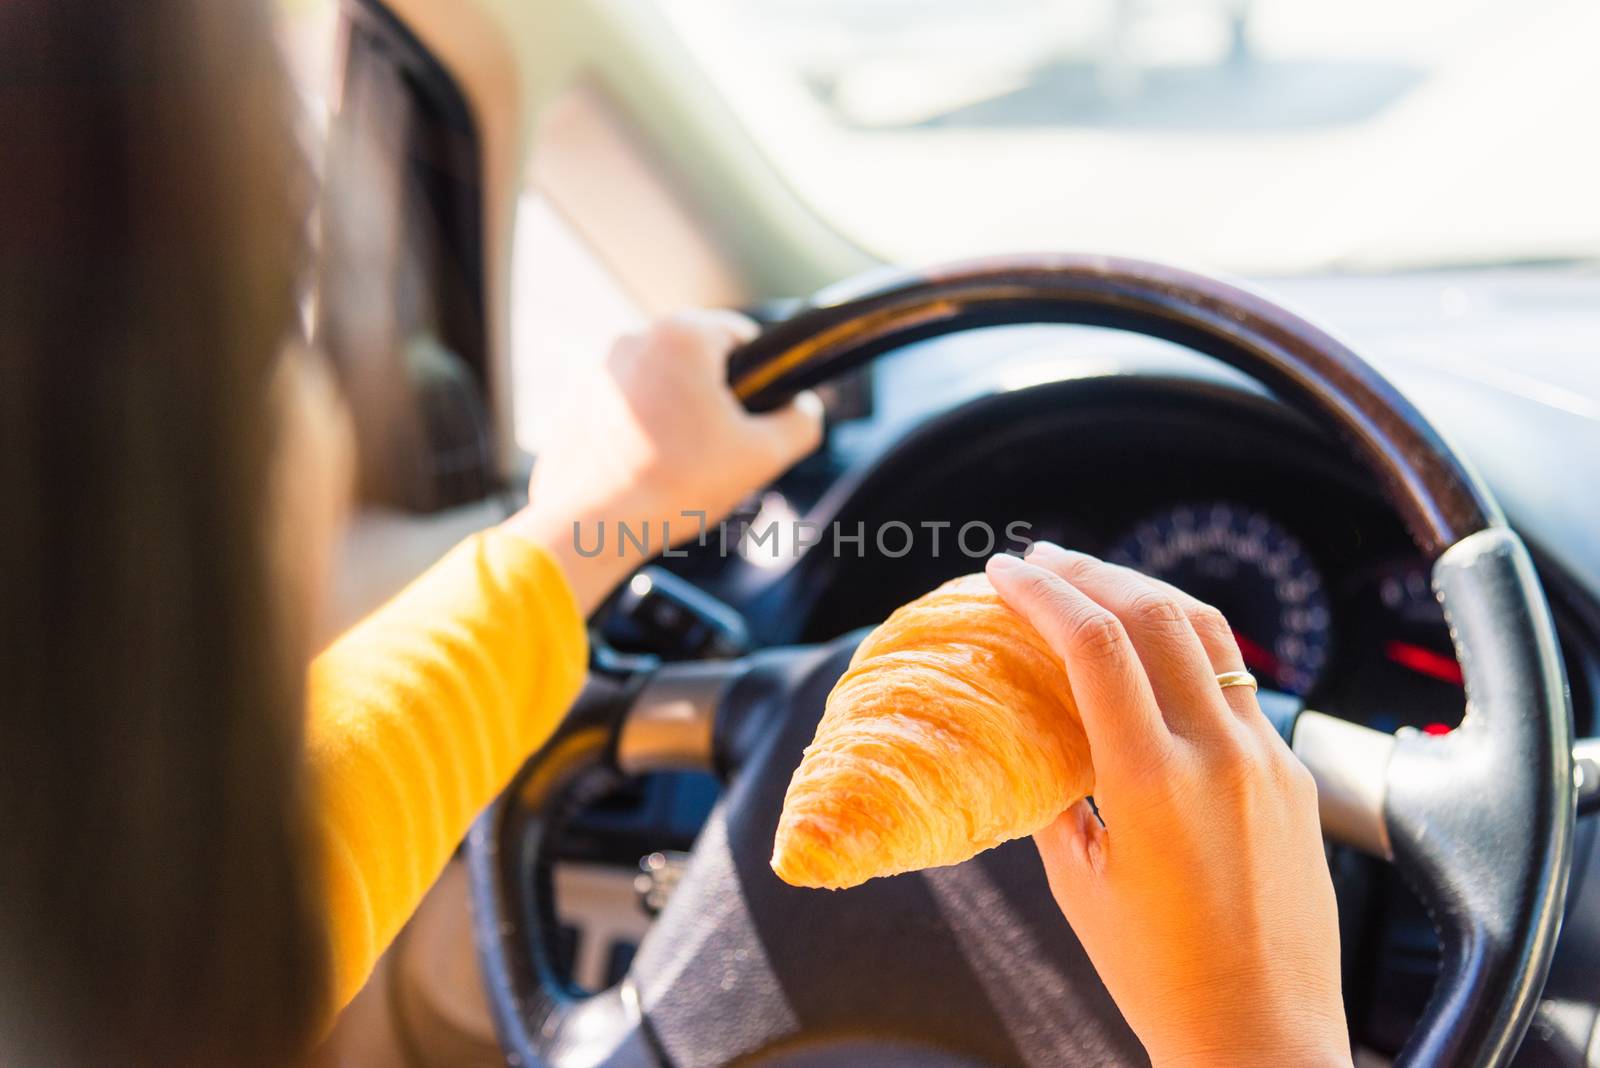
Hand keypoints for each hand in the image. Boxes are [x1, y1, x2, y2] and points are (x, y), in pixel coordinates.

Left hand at [506, 310, 822, 612]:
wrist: (595, 524)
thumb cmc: (678, 484)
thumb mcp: (763, 456)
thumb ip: (800, 421)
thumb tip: (804, 408)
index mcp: (682, 337)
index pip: (740, 335)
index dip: (758, 376)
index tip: (751, 415)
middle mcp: (632, 338)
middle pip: (694, 358)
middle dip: (710, 395)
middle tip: (715, 447)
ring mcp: (594, 368)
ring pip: (655, 380)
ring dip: (671, 409)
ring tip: (675, 460)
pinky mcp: (571, 398)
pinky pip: (619, 403)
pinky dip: (635, 426)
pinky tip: (642, 464)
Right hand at [984, 544, 1349, 1067]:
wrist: (1261, 1038)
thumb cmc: (1157, 976)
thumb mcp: (1079, 881)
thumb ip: (1055, 793)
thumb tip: (1034, 734)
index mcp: (1153, 782)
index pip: (1095, 644)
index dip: (1043, 593)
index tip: (1001, 571)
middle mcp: (1221, 755)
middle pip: (1156, 614)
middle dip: (1091, 571)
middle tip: (1042, 558)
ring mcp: (1268, 759)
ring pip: (1209, 633)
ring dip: (1145, 593)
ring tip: (1096, 582)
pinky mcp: (1294, 775)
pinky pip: (1238, 683)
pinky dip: (1186, 648)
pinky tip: (1154, 657)